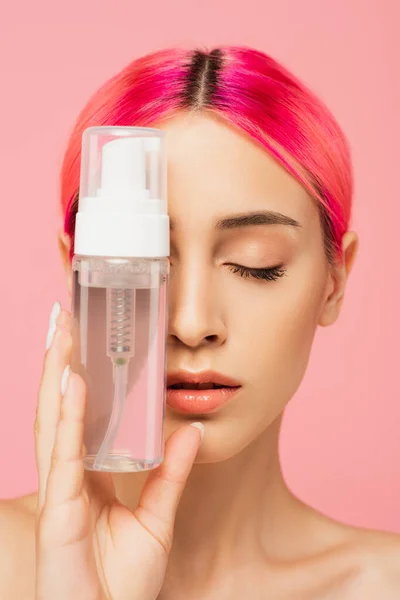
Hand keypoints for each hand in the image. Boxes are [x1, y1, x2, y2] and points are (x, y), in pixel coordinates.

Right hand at [34, 302, 202, 599]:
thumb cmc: (124, 583)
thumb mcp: (157, 519)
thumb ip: (172, 474)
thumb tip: (191, 431)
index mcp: (89, 474)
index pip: (83, 416)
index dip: (80, 378)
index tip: (87, 340)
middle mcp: (69, 475)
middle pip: (63, 407)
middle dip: (63, 361)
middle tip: (67, 317)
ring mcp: (60, 489)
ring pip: (55, 420)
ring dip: (58, 373)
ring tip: (63, 332)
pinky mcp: (59, 509)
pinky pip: (65, 453)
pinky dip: (68, 416)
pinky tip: (72, 382)